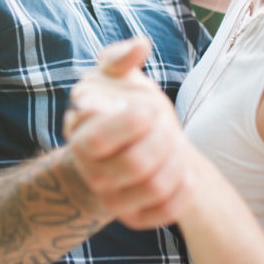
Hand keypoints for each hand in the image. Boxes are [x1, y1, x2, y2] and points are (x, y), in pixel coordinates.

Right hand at [64, 37, 195, 228]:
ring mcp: (112, 199)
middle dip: (163, 138)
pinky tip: (183, 170)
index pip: (97, 140)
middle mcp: (92, 172)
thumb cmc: (119, 106)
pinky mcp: (134, 218)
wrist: (124, 149)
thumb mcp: (115, 77)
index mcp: (80, 136)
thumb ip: (120, 57)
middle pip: (135, 164)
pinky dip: (183, 190)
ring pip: (154, 187)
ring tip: (175, 142)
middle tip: (166, 122)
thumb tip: (141, 45)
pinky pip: (166, 212)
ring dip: (176, 160)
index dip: (129, 124)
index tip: (150, 107)